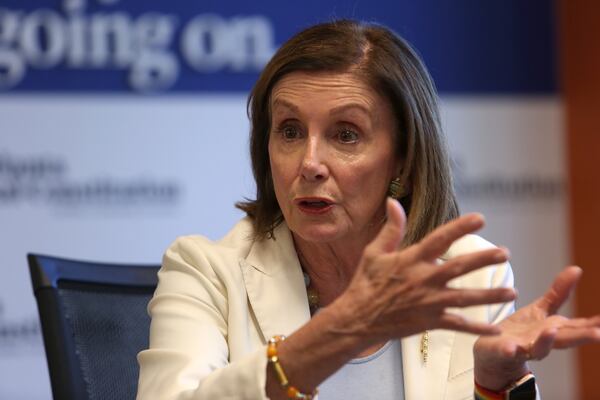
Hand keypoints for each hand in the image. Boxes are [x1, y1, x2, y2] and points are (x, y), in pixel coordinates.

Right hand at [332, 198, 516, 342]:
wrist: (356, 319)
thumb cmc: (364, 284)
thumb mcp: (374, 252)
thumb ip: (391, 228)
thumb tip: (393, 201)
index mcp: (411, 260)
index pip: (440, 239)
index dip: (461, 228)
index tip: (481, 219)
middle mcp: (423, 280)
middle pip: (459, 267)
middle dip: (484, 260)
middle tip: (505, 254)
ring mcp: (428, 303)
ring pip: (465, 298)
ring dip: (489, 295)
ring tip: (512, 292)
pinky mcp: (428, 322)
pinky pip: (457, 326)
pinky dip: (477, 328)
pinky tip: (495, 329)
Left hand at [474, 266, 599, 390]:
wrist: (492, 353)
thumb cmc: (521, 331)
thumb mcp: (540, 310)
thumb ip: (558, 294)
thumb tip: (577, 269)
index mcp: (553, 330)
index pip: (578, 326)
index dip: (593, 324)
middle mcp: (542, 341)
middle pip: (563, 339)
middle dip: (581, 337)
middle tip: (598, 334)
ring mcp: (523, 348)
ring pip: (538, 347)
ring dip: (545, 341)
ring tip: (552, 330)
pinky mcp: (503, 351)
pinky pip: (507, 352)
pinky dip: (510, 351)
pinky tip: (510, 348)